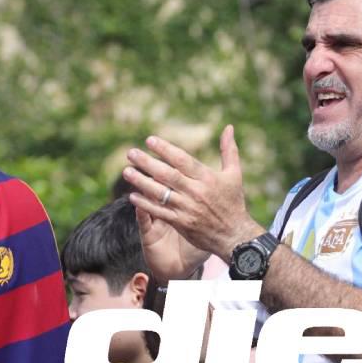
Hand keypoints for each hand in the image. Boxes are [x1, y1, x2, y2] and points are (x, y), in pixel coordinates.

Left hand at [125, 126, 263, 262]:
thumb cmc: (233, 202)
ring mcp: (187, 208)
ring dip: (142, 182)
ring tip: (127, 172)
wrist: (234, 235)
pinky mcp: (181, 223)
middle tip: (131, 153)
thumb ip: (229, 150)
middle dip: (147, 163)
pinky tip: (132, 196)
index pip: (182, 160)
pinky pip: (160, 212)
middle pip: (167, 174)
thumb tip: (229, 127)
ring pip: (160, 193)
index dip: (165, 149)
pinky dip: (145, 204)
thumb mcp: (234, 174)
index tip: (149, 140)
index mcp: (207, 178)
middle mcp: (196, 192)